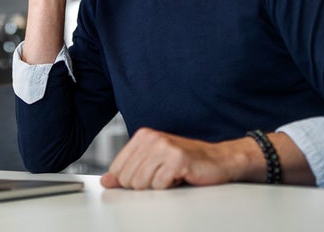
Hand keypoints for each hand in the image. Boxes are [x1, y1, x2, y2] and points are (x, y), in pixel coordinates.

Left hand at [100, 127, 245, 189]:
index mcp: (142, 136)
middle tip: (161, 177)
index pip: (117, 168)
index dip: (129, 181)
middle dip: (144, 185)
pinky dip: (169, 187)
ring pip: (141, 183)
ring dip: (157, 187)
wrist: (217, 160)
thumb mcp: (152, 163)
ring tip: (170, 176)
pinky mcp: (177, 159)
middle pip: (127, 178)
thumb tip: (106, 181)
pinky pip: (159, 186)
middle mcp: (151, 138)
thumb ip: (128, 170)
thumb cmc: (185, 162)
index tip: (144, 178)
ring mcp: (164, 147)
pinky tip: (180, 177)